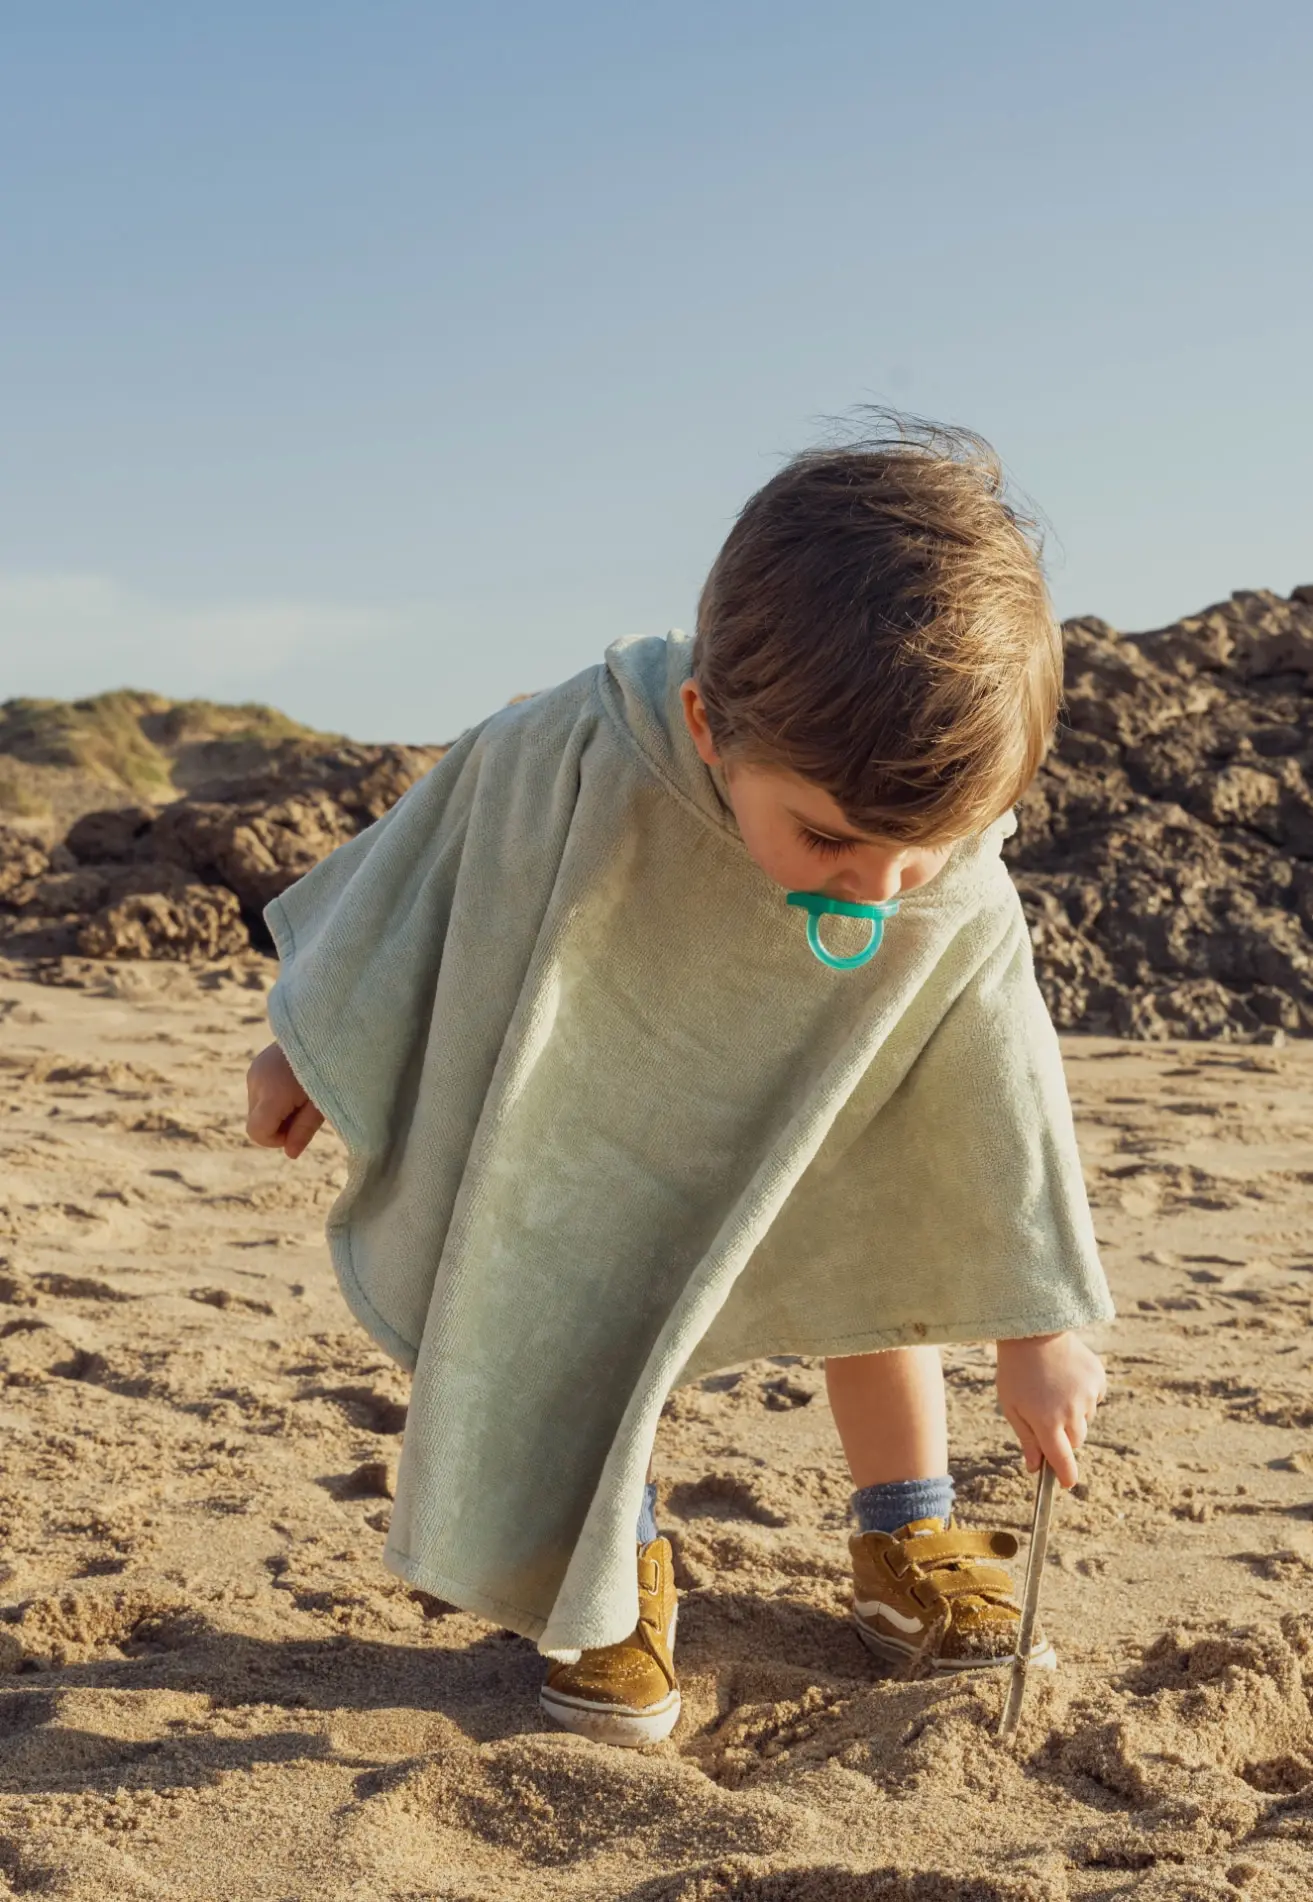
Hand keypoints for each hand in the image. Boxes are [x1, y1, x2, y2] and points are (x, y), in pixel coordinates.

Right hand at [246, 1042, 324, 1158]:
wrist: (327, 1027)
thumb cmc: (333, 1068)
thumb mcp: (323, 1104)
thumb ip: (303, 1130)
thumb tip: (289, 1154)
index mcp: (273, 1093)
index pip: (256, 1132)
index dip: (275, 1139)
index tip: (297, 1129)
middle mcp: (257, 1081)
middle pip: (256, 1122)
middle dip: (277, 1125)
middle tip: (307, 1111)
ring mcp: (254, 1070)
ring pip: (257, 1109)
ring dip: (275, 1111)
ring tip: (303, 1094)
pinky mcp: (256, 1064)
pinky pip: (259, 1094)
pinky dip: (273, 1098)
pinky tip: (294, 1084)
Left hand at [995, 1332, 1105, 1489]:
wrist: (1034, 1331)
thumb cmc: (1016, 1371)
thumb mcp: (1011, 1406)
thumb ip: (1027, 1439)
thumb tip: (1035, 1467)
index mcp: (1047, 1423)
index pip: (1063, 1461)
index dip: (1066, 1475)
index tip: (1066, 1483)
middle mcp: (1072, 1413)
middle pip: (1076, 1441)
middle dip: (1064, 1436)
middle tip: (1047, 1414)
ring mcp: (1088, 1396)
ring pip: (1086, 1419)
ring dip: (1074, 1413)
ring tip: (1054, 1388)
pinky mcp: (1099, 1379)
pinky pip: (1095, 1397)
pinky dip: (1083, 1393)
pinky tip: (1067, 1377)